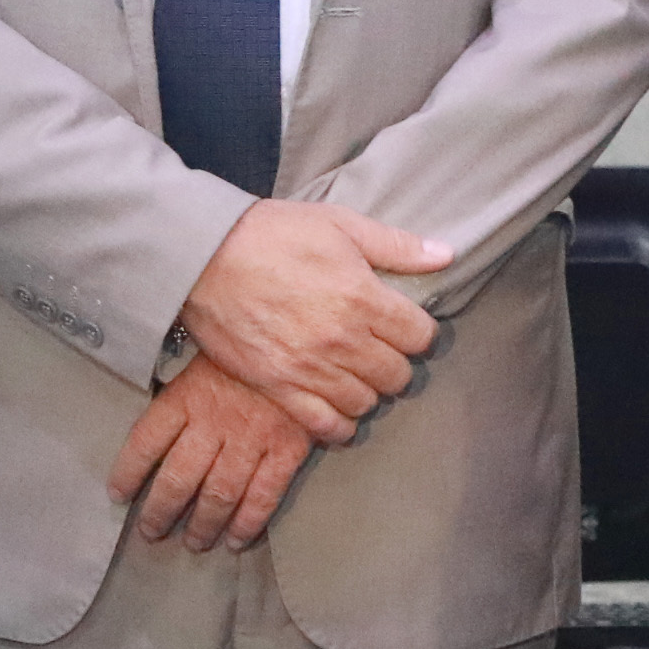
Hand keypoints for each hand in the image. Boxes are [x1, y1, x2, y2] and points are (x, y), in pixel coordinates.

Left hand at [108, 364, 314, 552]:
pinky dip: (248, 522)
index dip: (128, 471)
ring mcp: (251, 440)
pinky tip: (237, 540)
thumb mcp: (207, 353)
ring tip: (194, 543)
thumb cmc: (250, 346)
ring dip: (203, 524)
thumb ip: (184, 386)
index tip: (118, 494)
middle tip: (152, 533)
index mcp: (187, 395)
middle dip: (161, 511)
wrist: (307, 339)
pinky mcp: (286, 450)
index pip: (146, 440)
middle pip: (178, 478)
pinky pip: (263, 495)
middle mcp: (213, 423)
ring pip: (218, 494)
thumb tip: (160, 415)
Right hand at [173, 199, 447, 445]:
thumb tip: (445, 254)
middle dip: (395, 363)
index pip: (420, 336)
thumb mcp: (339, 223)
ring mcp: (310, 368)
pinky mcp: (278, 388)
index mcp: (363, 297)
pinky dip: (339, 425)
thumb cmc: (271, 233)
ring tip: (356, 374)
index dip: (417, 331)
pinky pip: (325, 425)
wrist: (203, 256)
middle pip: (397, 375)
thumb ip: (396, 245)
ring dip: (368, 391)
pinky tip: (338, 410)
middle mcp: (343, 339)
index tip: (403, 325)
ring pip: (366, 403)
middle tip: (379, 350)